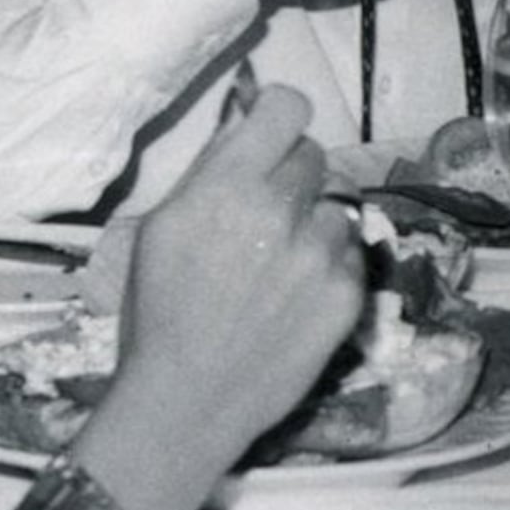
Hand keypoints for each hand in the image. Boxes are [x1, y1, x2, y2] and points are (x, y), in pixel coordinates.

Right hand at [66, 82, 368, 509]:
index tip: (270, 134)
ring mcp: (320, 255)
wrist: (186, 402)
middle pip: (312, 156)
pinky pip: (351, 256)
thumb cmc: (158, 316)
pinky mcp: (348, 295)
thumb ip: (209, 172)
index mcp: (227, 187)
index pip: (287, 108)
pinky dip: (329, 269)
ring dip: (312, 227)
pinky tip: (294, 298)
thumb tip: (245, 122)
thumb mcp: (158, 230)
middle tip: (265, 214)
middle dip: (289, 177)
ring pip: (335, 209)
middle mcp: (280, 211)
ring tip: (278, 267)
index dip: (278, 116)